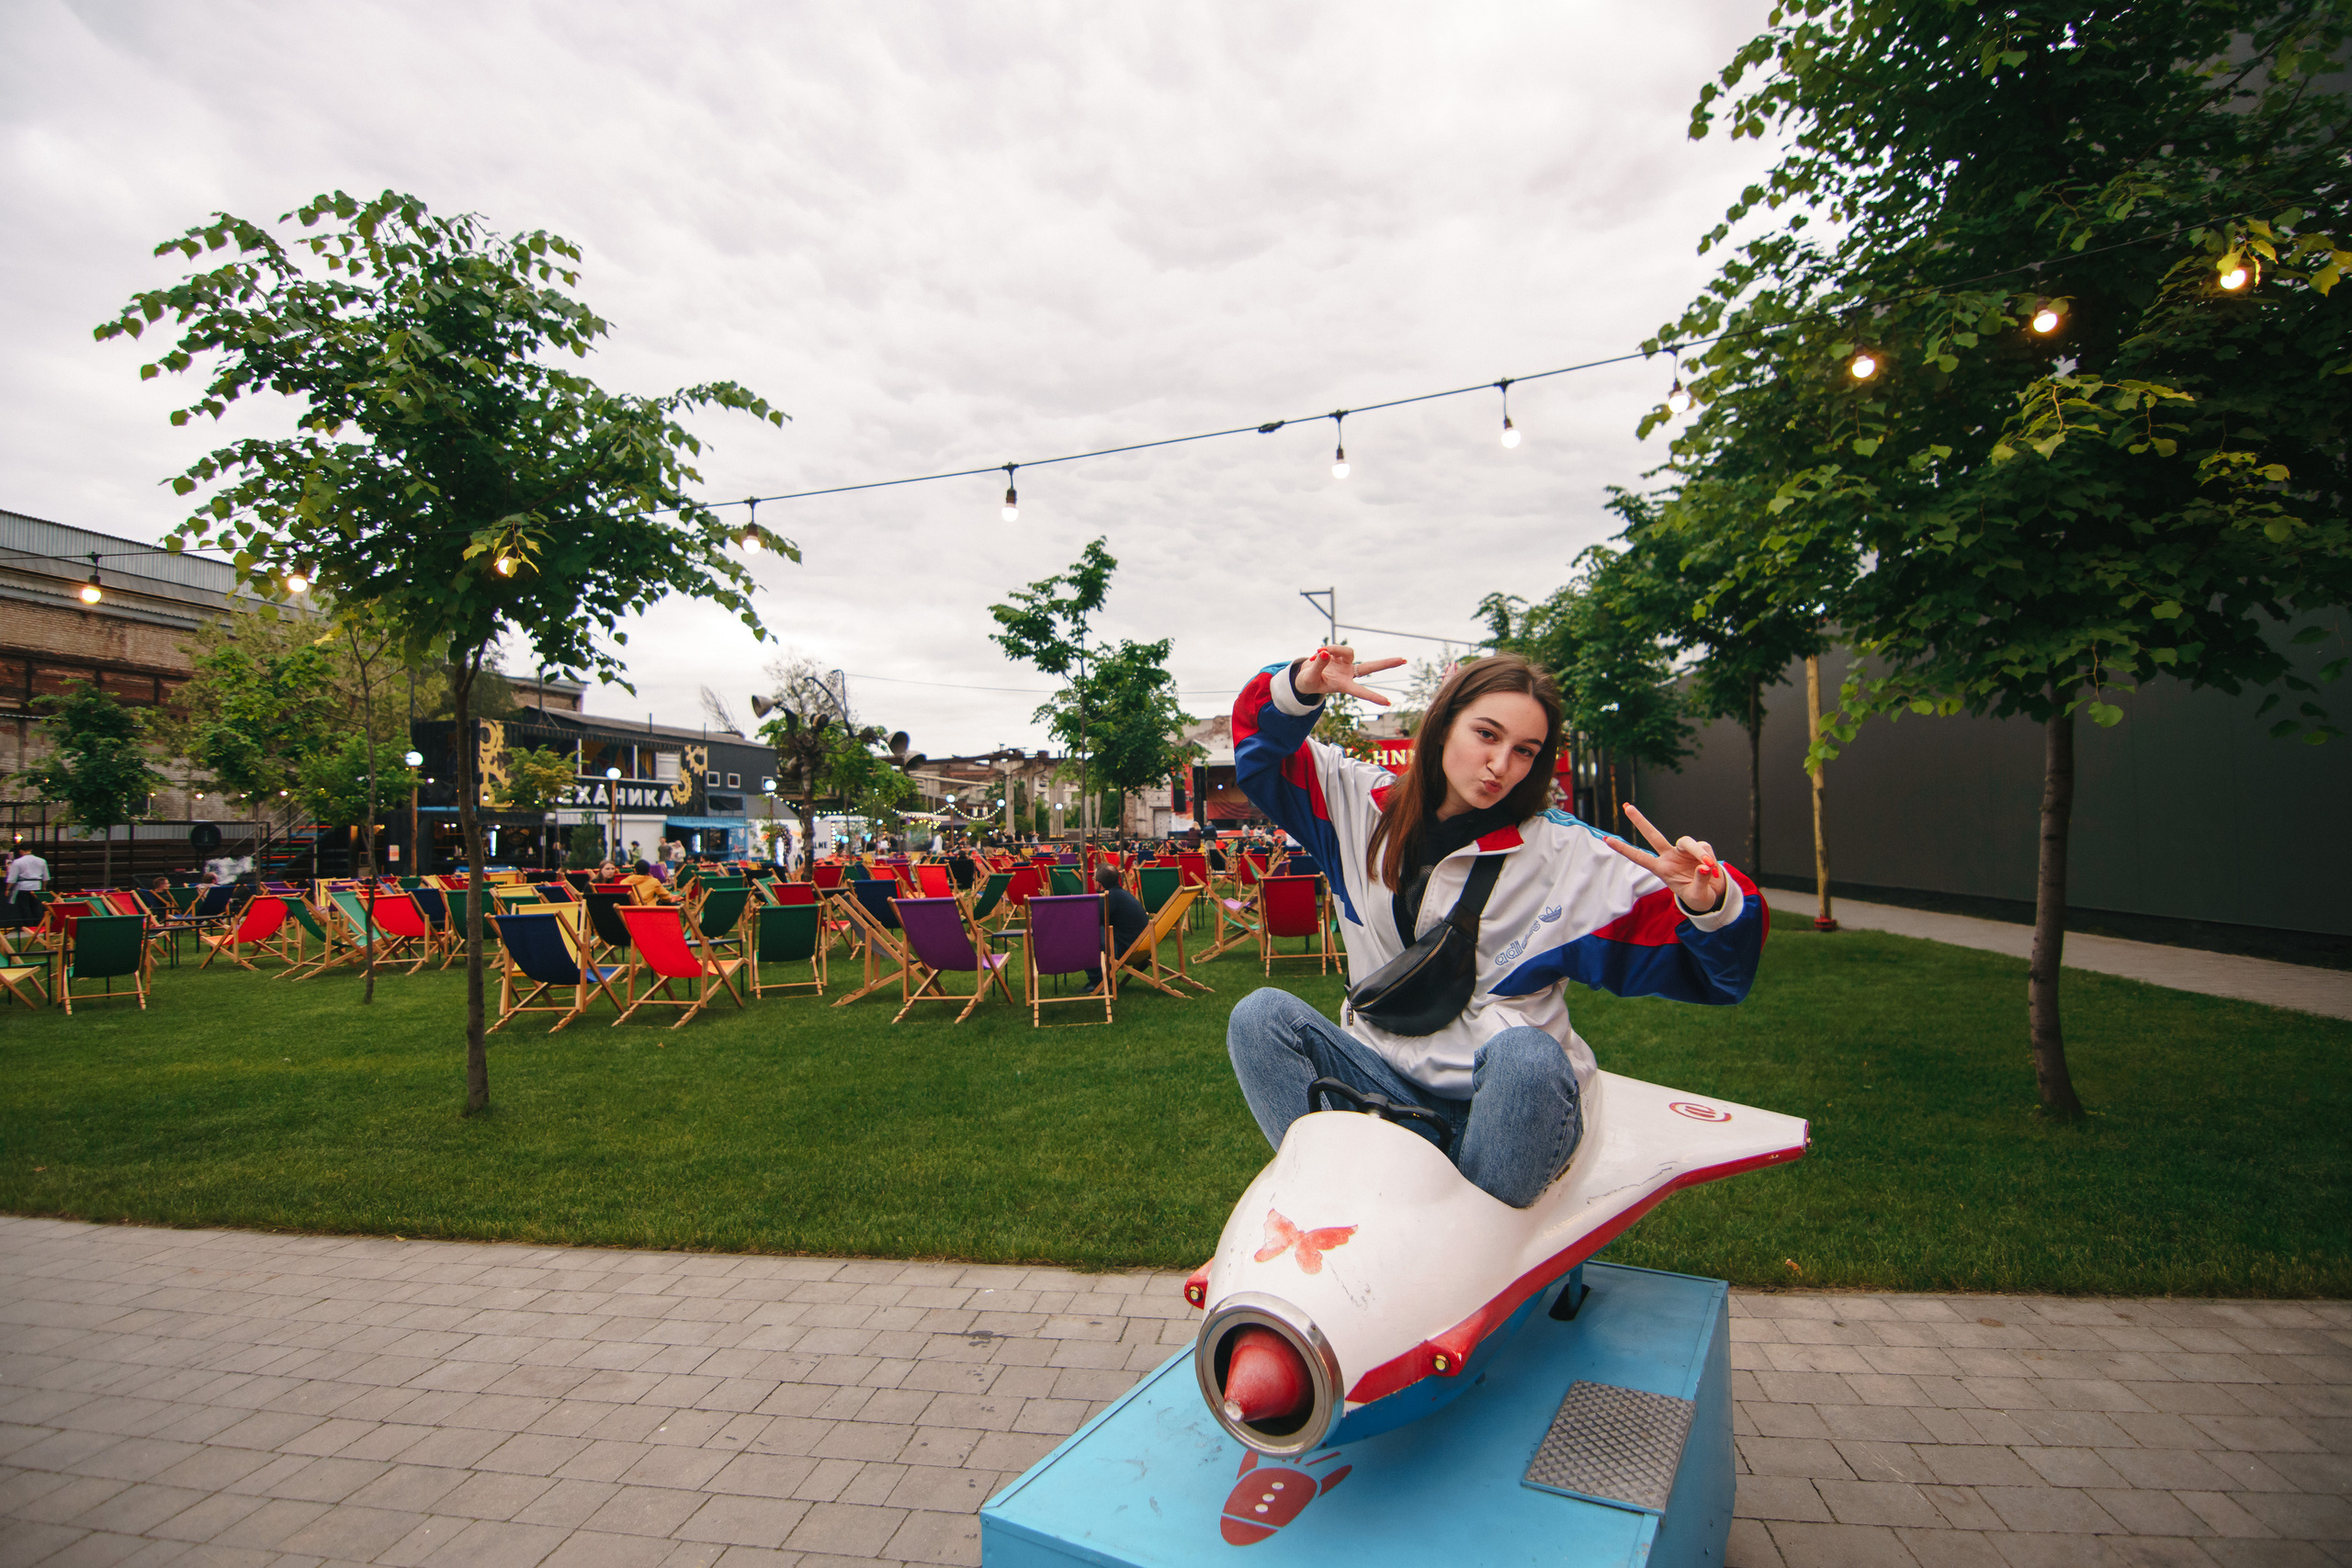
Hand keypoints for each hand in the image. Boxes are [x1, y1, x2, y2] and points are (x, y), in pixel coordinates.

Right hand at [1295, 645, 1405, 705]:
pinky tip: (1318, 652)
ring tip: (1319, 652)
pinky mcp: (1340, 655)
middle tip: (1403, 660)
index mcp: (1343, 686)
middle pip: (1370, 667)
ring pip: (1348, 652)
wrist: (1304, 676)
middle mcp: (1348, 674)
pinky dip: (1328, 648)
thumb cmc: (1308, 682)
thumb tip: (1325, 652)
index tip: (1388, 703)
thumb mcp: (1310, 677)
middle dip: (1386, 663)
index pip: (1360, 691)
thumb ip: (1318, 666)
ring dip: (1335, 649)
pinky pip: (1337, 648)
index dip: (1373, 697)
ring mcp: (1346, 664)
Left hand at [1607, 804, 1725, 912]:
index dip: (1624, 849)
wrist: (1714, 895)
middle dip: (1641, 822)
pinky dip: (1711, 859)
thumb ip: (1699, 881)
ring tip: (1708, 867)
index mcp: (1662, 870)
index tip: (1606, 839)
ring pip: (1688, 842)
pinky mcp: (1700, 848)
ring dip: (1699, 853)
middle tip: (1628, 808)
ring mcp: (1684, 851)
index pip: (1640, 858)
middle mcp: (1670, 857)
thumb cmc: (1699, 897)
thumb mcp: (1698, 896)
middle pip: (1654, 836)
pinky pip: (1705, 848)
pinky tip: (1714, 872)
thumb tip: (1703, 866)